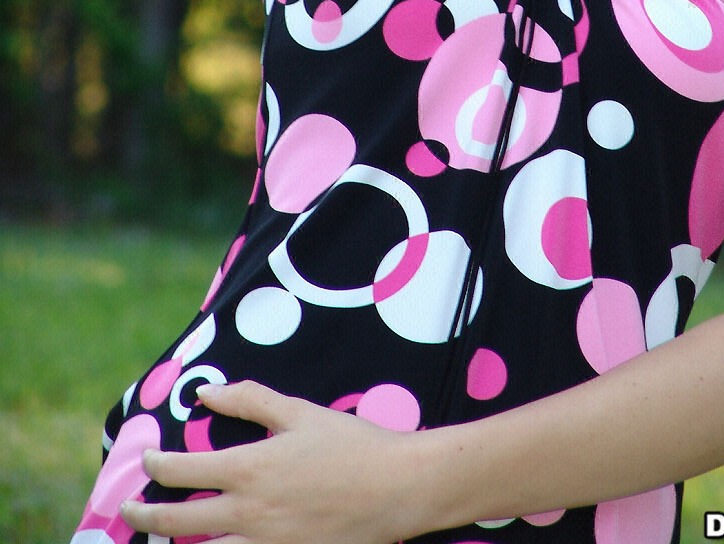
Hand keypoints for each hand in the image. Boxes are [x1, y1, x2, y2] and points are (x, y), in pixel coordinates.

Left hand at [119, 381, 420, 543]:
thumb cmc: (349, 443)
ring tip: (160, 538)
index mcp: (250, 470)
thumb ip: (249, 399)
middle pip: (178, 523)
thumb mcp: (299, 412)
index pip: (183, 471)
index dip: (157, 466)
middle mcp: (249, 513)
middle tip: (128, 511)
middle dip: (145, 516)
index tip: (148, 460)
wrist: (396, 488)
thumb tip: (207, 392)